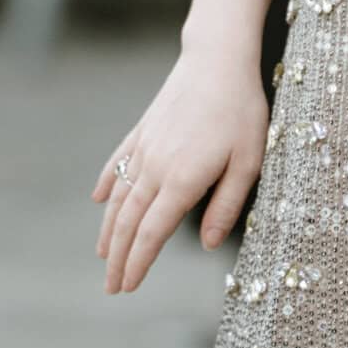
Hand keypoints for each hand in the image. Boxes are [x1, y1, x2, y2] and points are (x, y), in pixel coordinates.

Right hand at [92, 37, 269, 294]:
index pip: (152, 233)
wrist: (217, 60)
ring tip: (103, 256)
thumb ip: (226, 206)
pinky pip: (118, 162)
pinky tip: (98, 200)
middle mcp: (154, 167)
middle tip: (111, 288)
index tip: (128, 288)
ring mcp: (144, 147)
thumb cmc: (242, 111)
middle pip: (128, 222)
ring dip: (108, 229)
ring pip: (118, 196)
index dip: (138, 263)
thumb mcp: (249, 162)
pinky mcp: (142, 129)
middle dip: (117, 258)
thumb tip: (206, 244)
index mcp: (181, 180)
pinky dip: (106, 184)